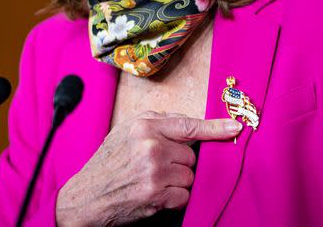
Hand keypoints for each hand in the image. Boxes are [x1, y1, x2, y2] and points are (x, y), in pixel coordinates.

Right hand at [55, 111, 241, 225]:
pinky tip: (154, 195)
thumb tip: (188, 124)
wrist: (86, 196)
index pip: (188, 125)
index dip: (215, 127)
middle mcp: (151, 145)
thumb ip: (156, 123)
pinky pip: (184, 196)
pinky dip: (174, 199)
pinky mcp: (157, 195)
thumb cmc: (108, 163)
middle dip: (179, 163)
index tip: (236, 127)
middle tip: (155, 168)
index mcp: (144, 125)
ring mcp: (154, 171)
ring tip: (151, 181)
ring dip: (176, 182)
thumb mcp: (125, 132)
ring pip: (189, 176)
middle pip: (190, 155)